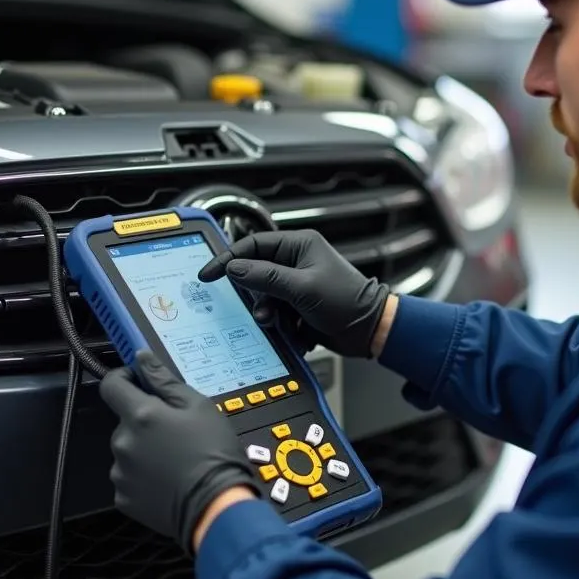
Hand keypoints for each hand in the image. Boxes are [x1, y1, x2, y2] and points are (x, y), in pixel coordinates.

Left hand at [99, 351, 261, 552]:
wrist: (215, 507)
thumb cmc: (213, 453)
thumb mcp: (199, 407)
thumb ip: (164, 381)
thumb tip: (142, 359)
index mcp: (140, 415)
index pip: (111, 385)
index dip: (124, 379)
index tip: (138, 382)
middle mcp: (123, 442)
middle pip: (125, 421)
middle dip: (145, 421)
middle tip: (175, 431)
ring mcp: (120, 472)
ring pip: (128, 450)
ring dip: (144, 449)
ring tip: (174, 459)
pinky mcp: (123, 498)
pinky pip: (129, 477)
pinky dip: (143, 476)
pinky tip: (167, 479)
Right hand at [198, 229, 389, 358]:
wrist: (370, 330)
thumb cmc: (347, 301)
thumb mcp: (303, 288)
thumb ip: (266, 277)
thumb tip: (234, 268)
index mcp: (298, 245)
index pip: (252, 245)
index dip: (228, 259)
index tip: (209, 275)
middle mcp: (295, 262)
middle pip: (255, 276)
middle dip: (258, 299)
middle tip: (265, 313)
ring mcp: (296, 285)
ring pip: (264, 299)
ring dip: (270, 316)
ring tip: (285, 325)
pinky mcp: (298, 307)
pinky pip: (276, 314)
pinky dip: (283, 326)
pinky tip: (299, 333)